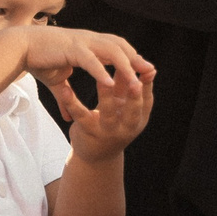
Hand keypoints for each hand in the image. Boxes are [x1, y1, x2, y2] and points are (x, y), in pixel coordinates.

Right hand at [14, 26, 151, 127]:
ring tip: (135, 84)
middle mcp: (89, 40)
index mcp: (89, 44)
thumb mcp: (56, 82)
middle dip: (136, 59)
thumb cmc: (38, 61)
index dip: (131, 58)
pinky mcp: (70, 49)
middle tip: (150, 73)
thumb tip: (68, 117)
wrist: (18, 48)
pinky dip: (100, 71)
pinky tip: (110, 84)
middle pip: (120, 46)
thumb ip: (65, 97)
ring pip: (111, 52)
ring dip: (124, 67)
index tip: (144, 72)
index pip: (117, 48)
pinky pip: (90, 60)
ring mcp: (81, 42)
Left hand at [67, 39, 155, 162]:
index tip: (150, 68)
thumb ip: (125, 85)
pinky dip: (72, 103)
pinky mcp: (87, 131)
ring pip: (108, 113)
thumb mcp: (121, 107)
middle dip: (135, 96)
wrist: (95, 157)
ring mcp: (107, 131)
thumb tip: (133, 58)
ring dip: (106, 96)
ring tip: (103, 81)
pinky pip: (80, 116)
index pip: (146, 101)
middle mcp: (125, 128)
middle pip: (133, 111)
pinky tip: (66, 90)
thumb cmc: (111, 124)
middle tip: (135, 80)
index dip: (148, 86)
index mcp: (137, 119)